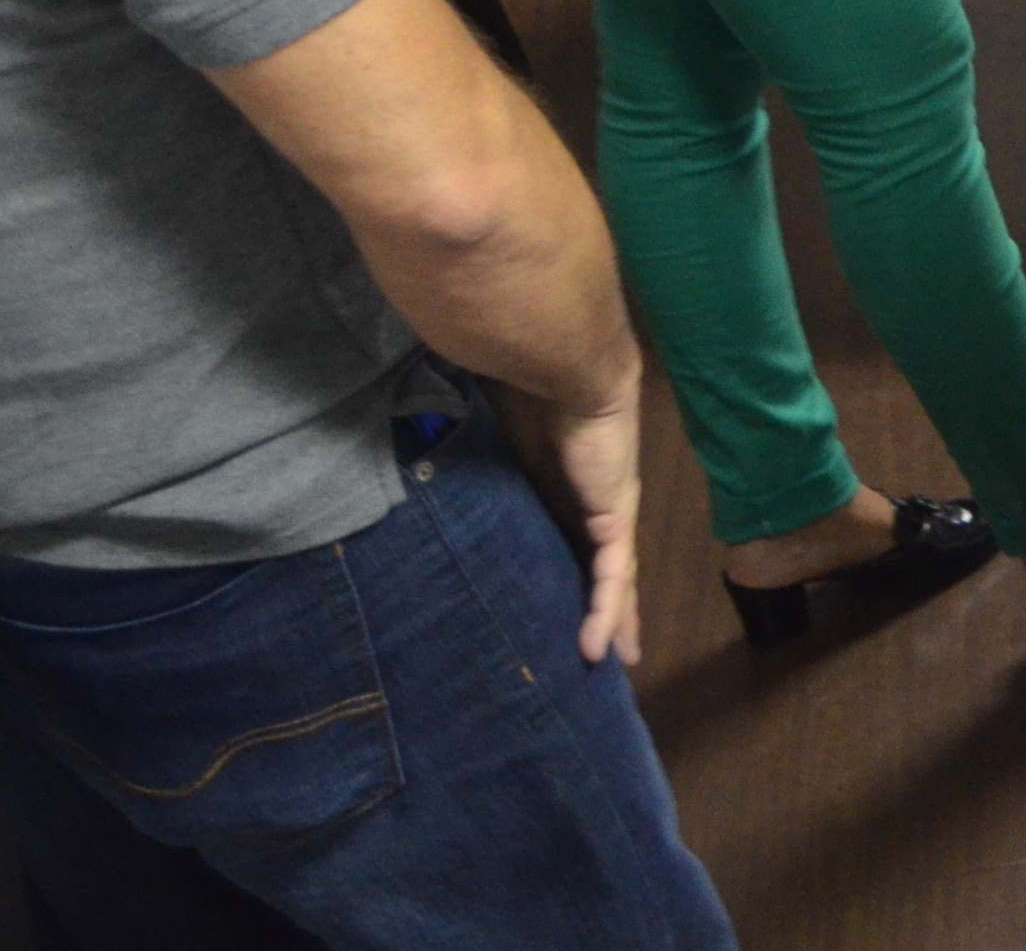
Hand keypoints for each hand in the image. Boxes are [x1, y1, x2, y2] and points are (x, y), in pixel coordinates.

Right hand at [491, 375, 644, 667]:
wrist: (566, 364)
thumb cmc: (522, 387)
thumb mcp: (487, 440)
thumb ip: (464, 459)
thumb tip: (409, 461)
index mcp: (559, 483)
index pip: (564, 538)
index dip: (565, 570)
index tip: (556, 602)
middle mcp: (589, 500)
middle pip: (599, 565)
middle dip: (602, 606)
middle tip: (596, 649)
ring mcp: (608, 509)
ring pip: (615, 579)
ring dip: (614, 619)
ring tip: (610, 661)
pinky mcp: (615, 515)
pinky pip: (613, 575)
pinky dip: (605, 611)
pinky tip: (597, 649)